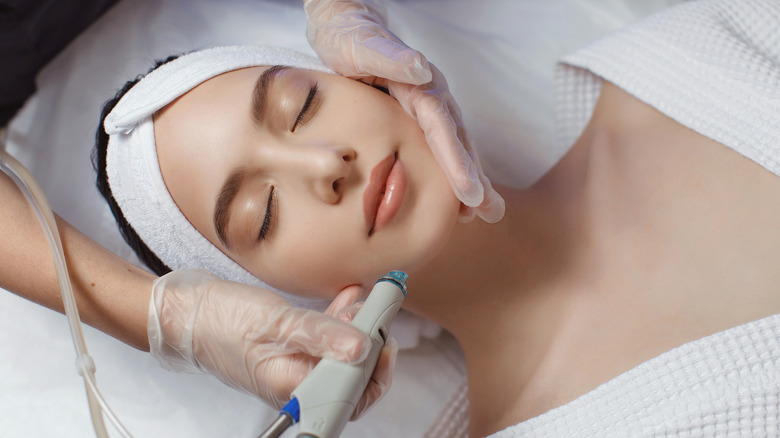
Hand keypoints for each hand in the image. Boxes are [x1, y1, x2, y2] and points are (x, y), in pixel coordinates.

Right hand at [148, 269, 396, 414]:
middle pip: (352, 378)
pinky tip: (347, 299)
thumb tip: (361, 348)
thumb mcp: (275, 321)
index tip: (384, 334)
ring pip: (342, 358)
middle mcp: (298, 384)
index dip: (375, 369)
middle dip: (371, 346)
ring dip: (358, 330)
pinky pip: (326, 342)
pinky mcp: (293, 351)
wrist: (187, 313)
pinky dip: (340, 322)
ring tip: (363, 302)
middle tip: (379, 313)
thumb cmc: (221, 320)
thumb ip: (320, 334)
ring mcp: (296, 368)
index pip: (350, 395)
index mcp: (293, 387)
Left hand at [304, 0, 504, 222]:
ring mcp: (428, 109)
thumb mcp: (363, 47)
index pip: (442, 128)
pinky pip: (440, 148)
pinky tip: (456, 198)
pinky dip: (452, 172)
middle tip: (490, 211)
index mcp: (421, 86)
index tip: (469, 191)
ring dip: (471, 179)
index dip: (456, 161)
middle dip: (474, 178)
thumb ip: (390, 57)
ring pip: (454, 147)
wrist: (345, 27)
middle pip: (458, 142)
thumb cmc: (350, 39)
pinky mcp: (419, 118)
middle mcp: (432, 98)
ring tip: (485, 212)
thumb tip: (420, 68)